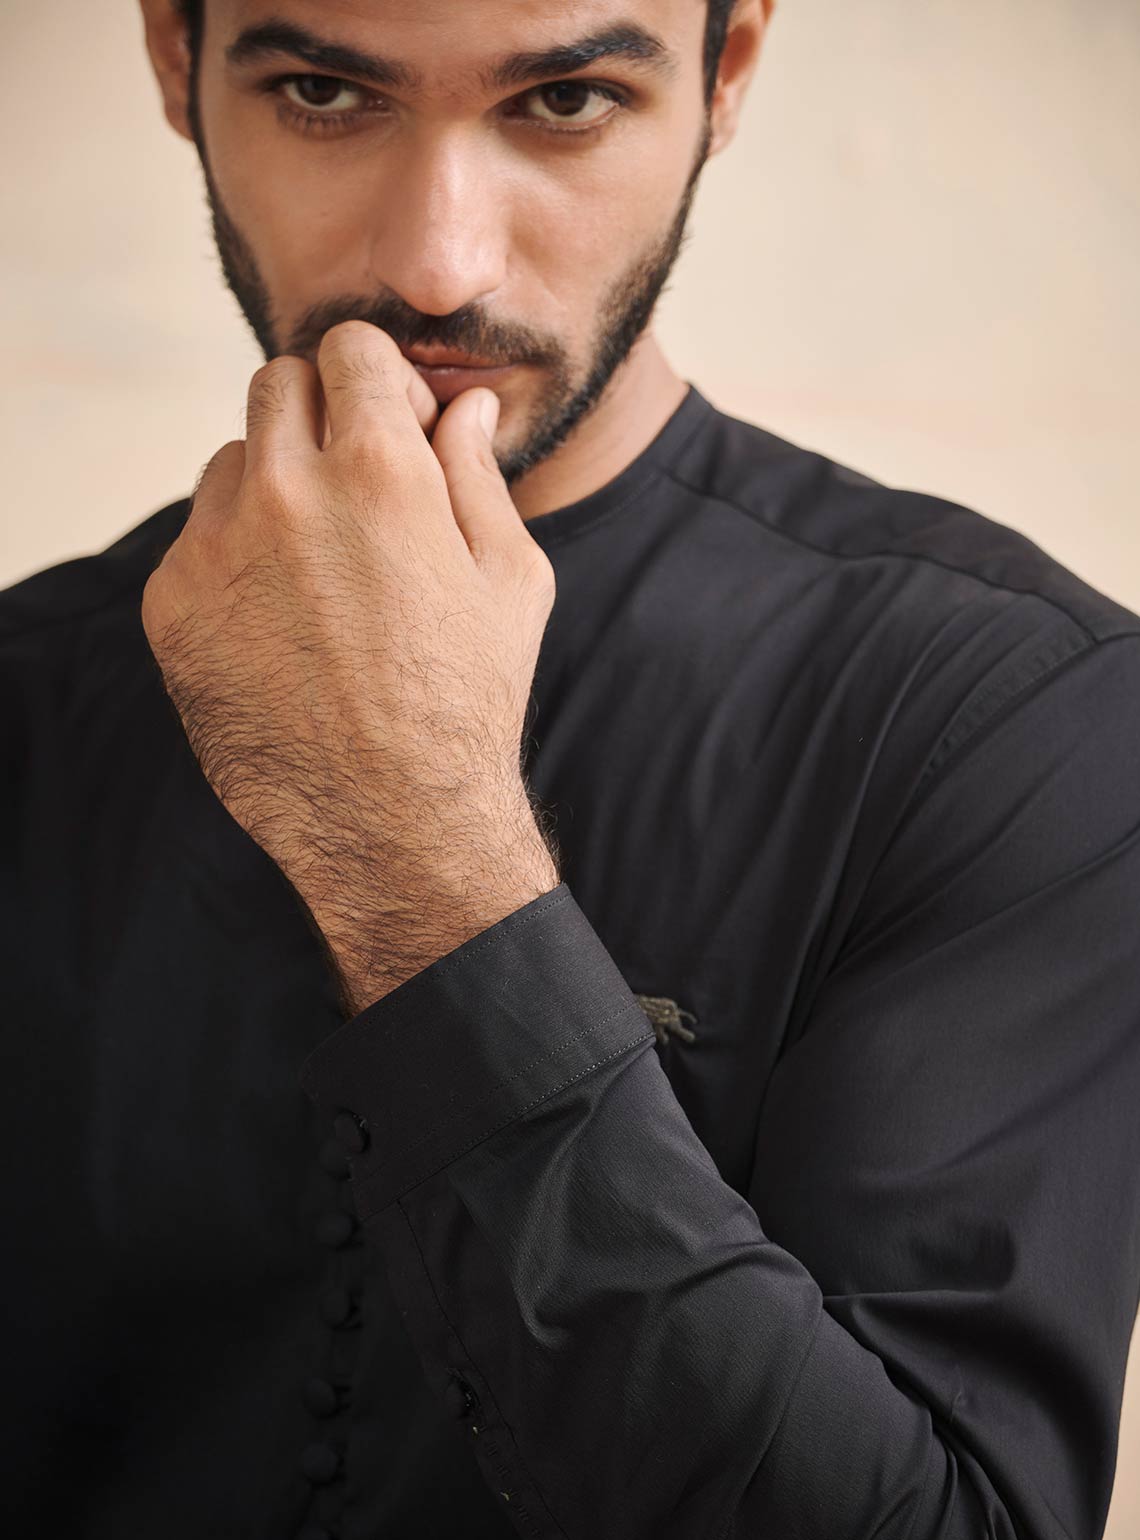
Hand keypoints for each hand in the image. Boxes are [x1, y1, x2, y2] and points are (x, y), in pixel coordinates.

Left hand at [141, 320, 559, 1007]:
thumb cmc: (466, 700)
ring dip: (274, 484)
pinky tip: (284, 619)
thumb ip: (478, 473)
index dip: (377, 378)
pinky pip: (198, 539)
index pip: (349, 349)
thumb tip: (465, 407)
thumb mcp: (510, 579)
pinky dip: (236, 557)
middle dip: (320, 413)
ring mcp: (216, 548)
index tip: (391, 421)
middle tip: (356, 483)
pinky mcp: (172, 604)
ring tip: (321, 564)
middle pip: (277, 383)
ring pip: (233, 461)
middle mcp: (284, 492)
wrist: (393, 818)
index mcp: (379, 469)